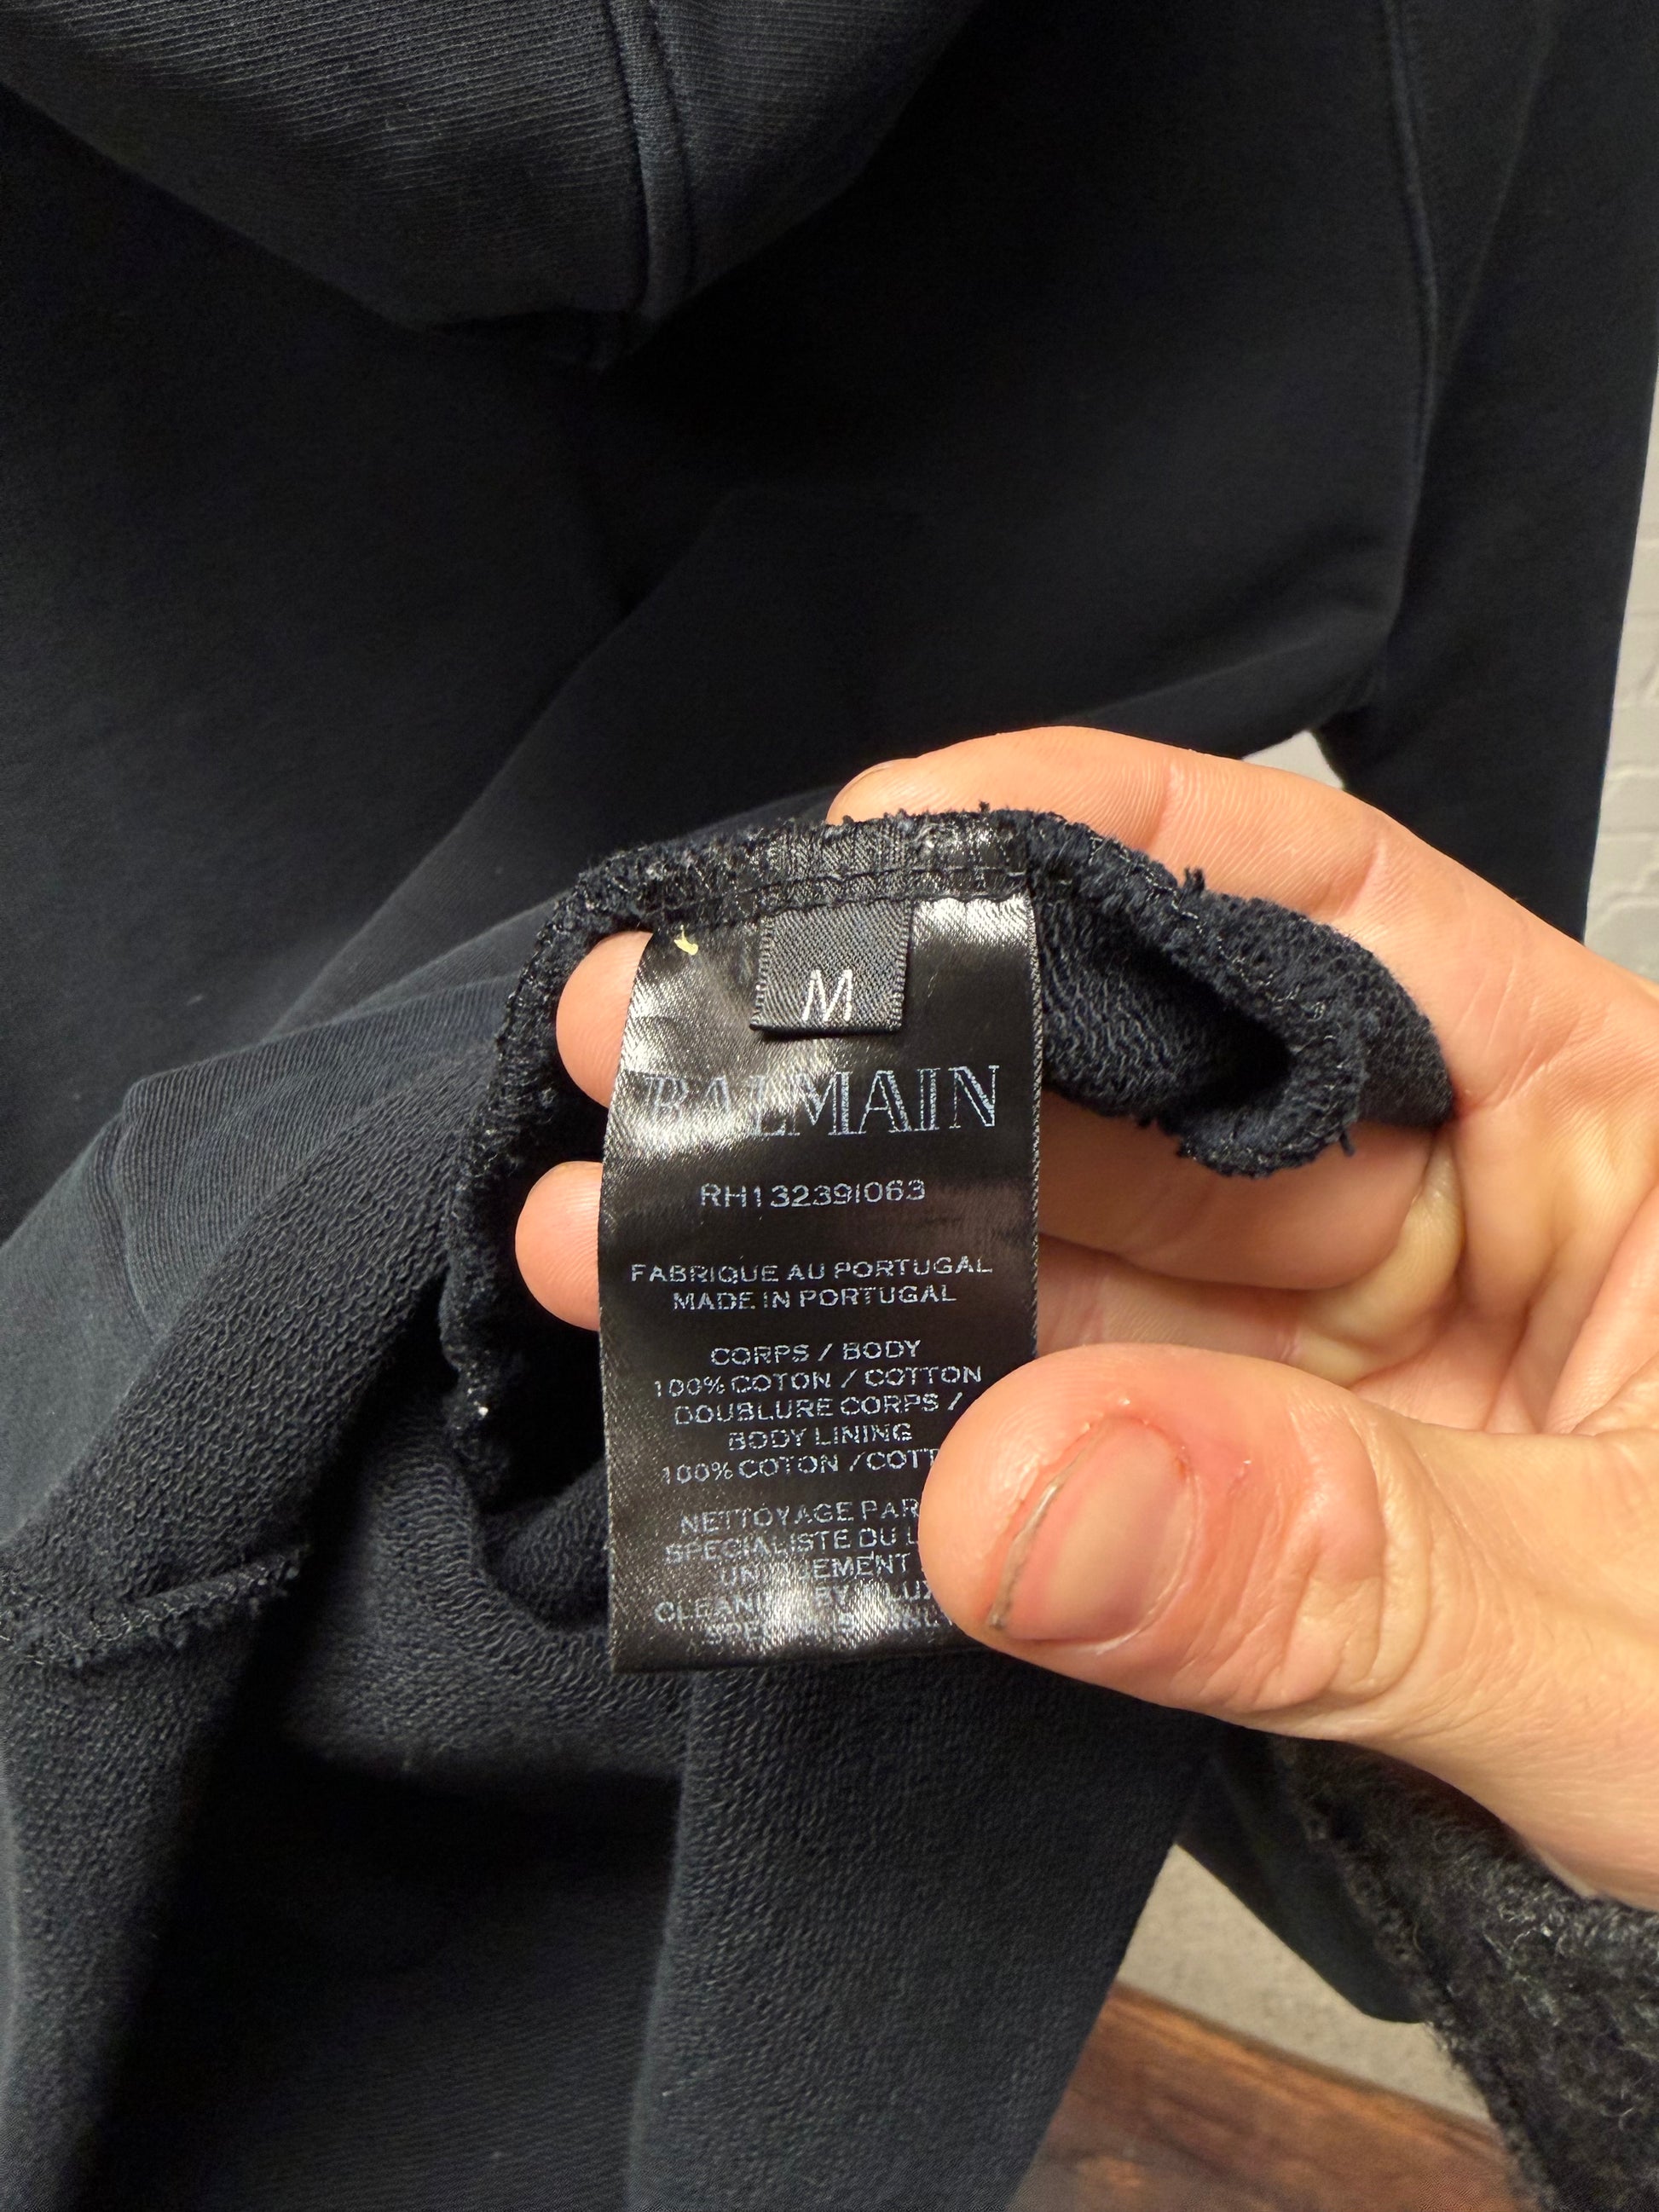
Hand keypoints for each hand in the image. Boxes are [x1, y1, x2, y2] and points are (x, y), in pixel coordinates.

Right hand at [517, 726, 1658, 1909]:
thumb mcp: (1641, 1656)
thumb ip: (1347, 1568)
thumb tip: (1019, 1498)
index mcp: (1591, 1133)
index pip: (1325, 912)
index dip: (1100, 840)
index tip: (885, 833)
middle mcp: (1429, 1216)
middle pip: (1132, 1080)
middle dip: (887, 1056)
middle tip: (654, 1043)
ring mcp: (1318, 1367)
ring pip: (1054, 1257)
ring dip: (843, 1245)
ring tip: (620, 1227)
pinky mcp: (1236, 1504)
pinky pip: (1049, 1430)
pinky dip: (911, 1421)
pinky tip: (759, 1391)